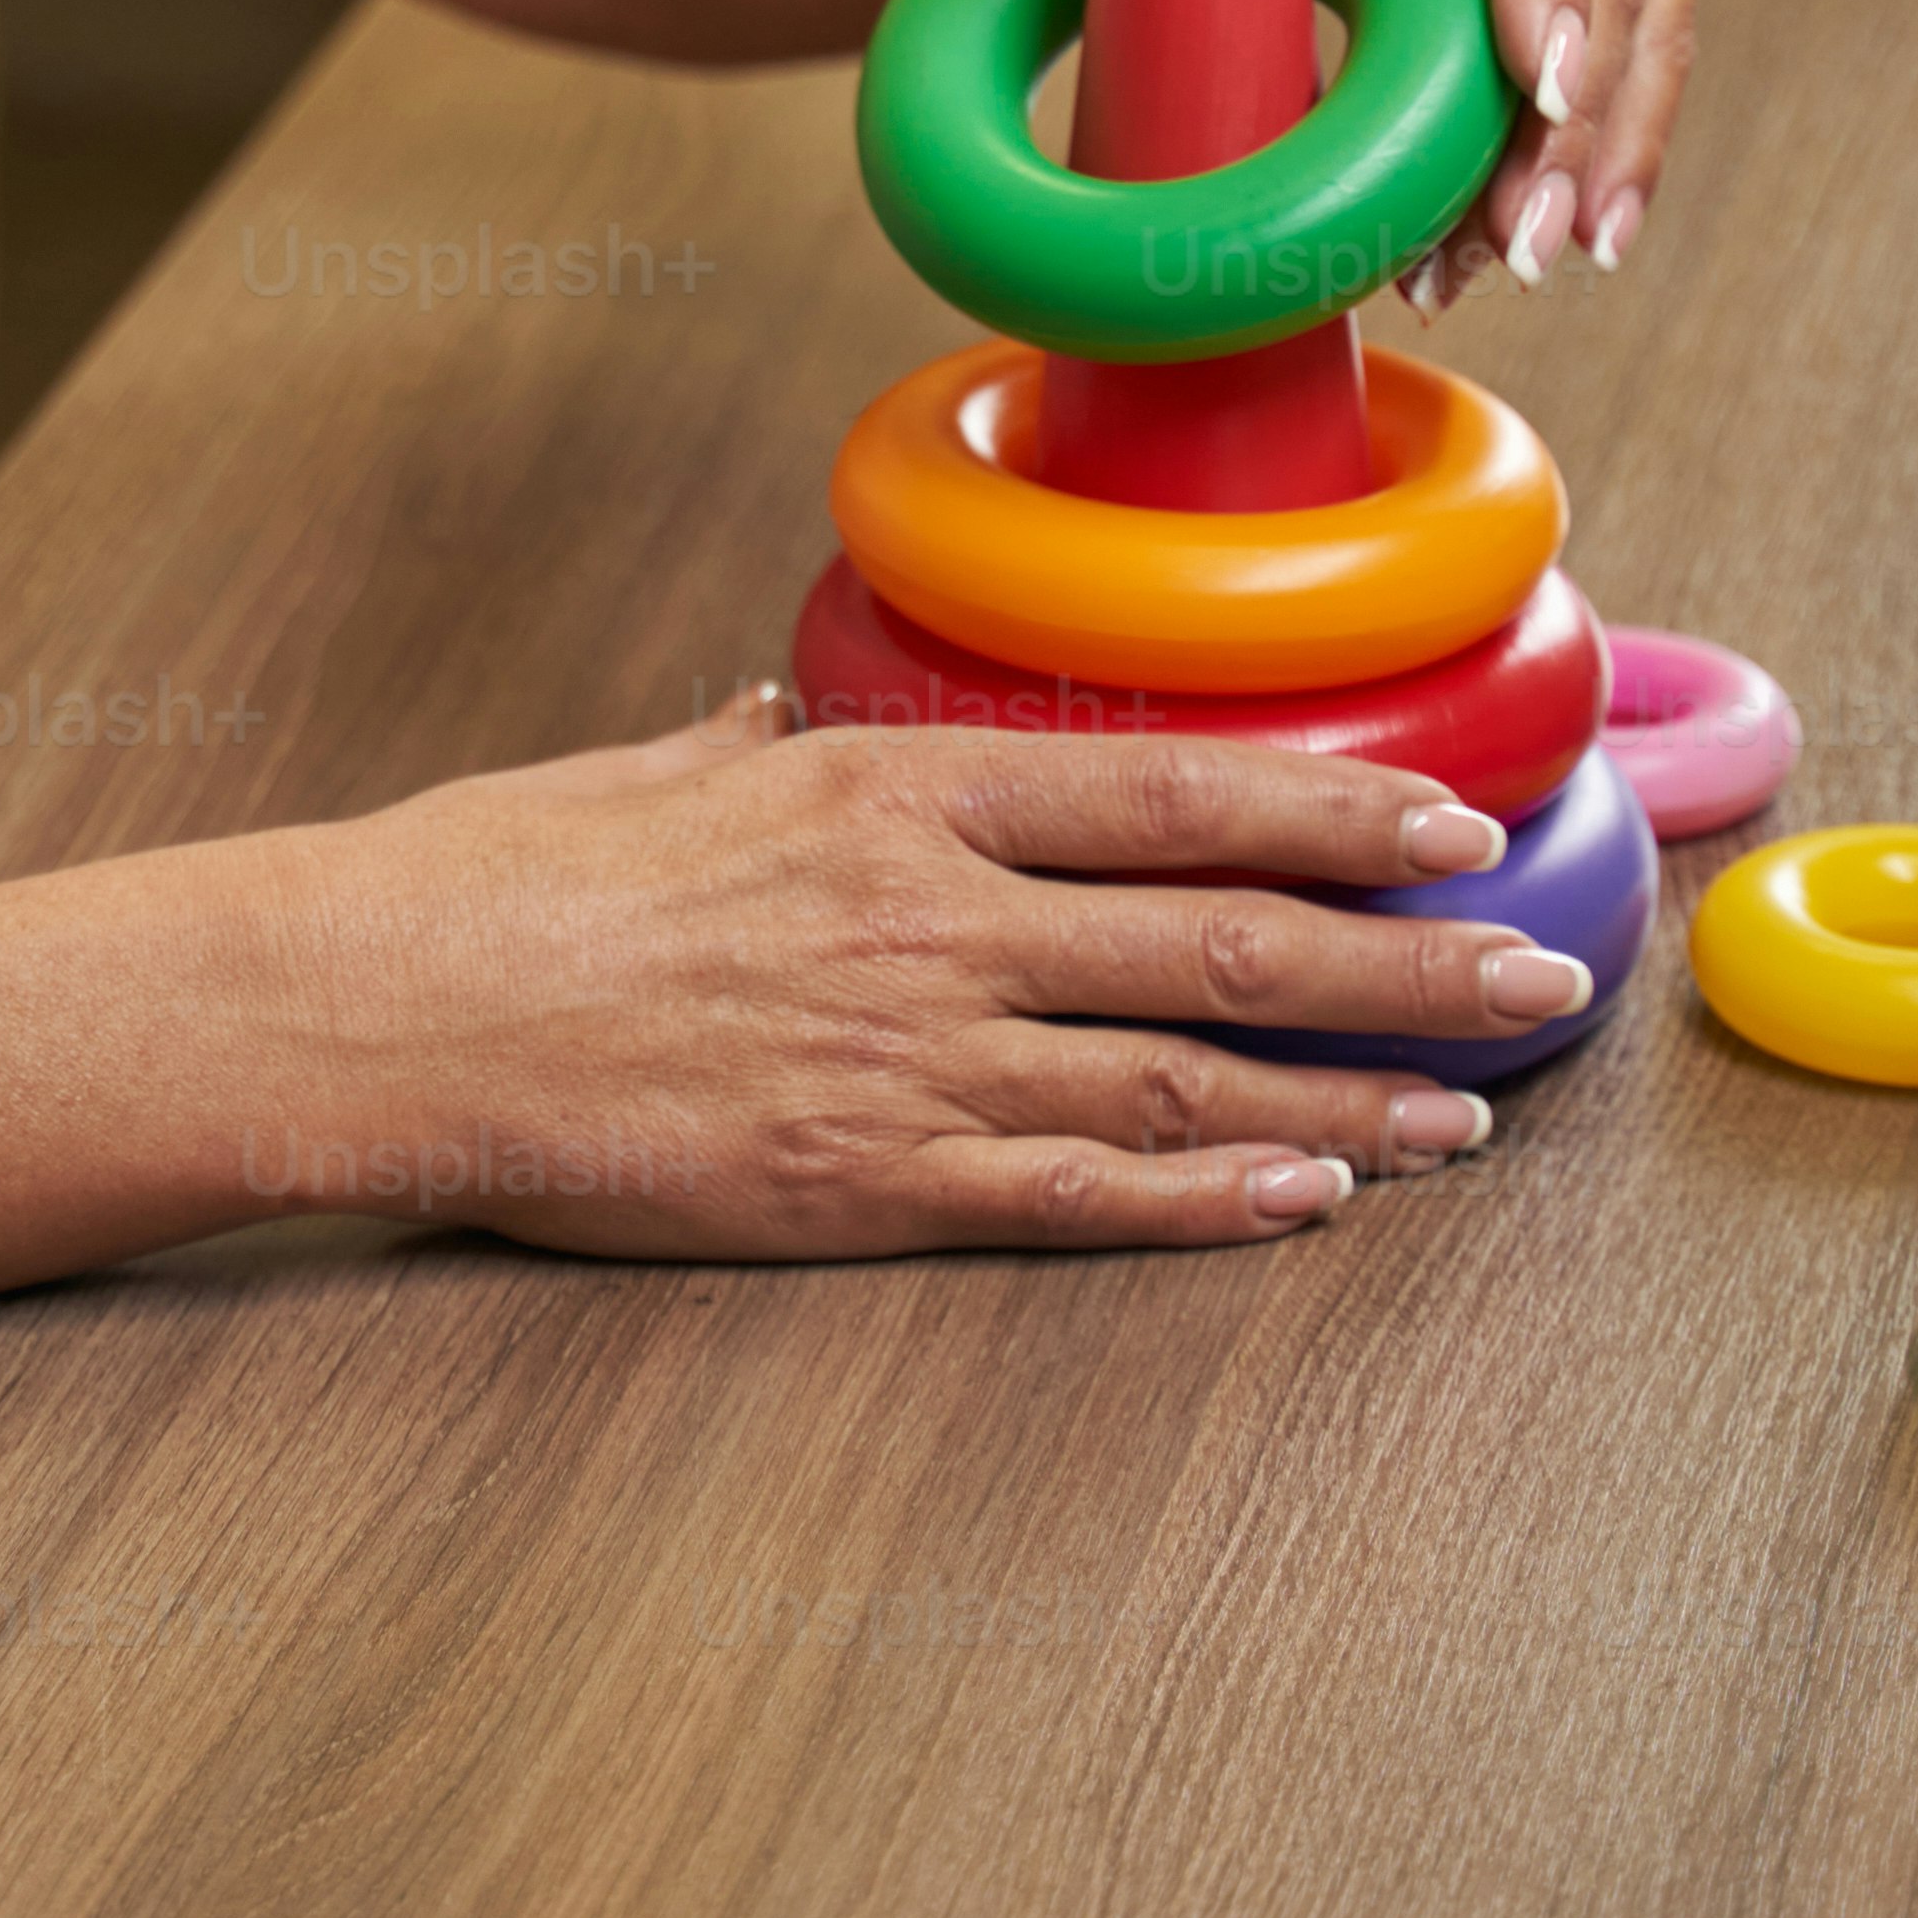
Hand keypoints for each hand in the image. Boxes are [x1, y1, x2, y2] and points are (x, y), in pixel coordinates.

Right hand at [291, 694, 1596, 1257]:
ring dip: (1347, 1102)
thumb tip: (782, 709)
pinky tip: (1306, 1207)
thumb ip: (744, 748)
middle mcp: (931, 918)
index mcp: (890, 794)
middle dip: (1405, 963)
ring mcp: (905, 1055)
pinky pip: (1071, 1197)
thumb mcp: (641, 774)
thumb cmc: (489, 878)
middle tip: (1540, 978)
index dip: (1338, 805)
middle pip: (1226, 939)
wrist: (377, 1004)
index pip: (1173, 789)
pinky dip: (1206, 1208)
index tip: (1455, 819)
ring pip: (1183, 1083)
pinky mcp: (856, 1179)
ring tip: (1468, 1119)